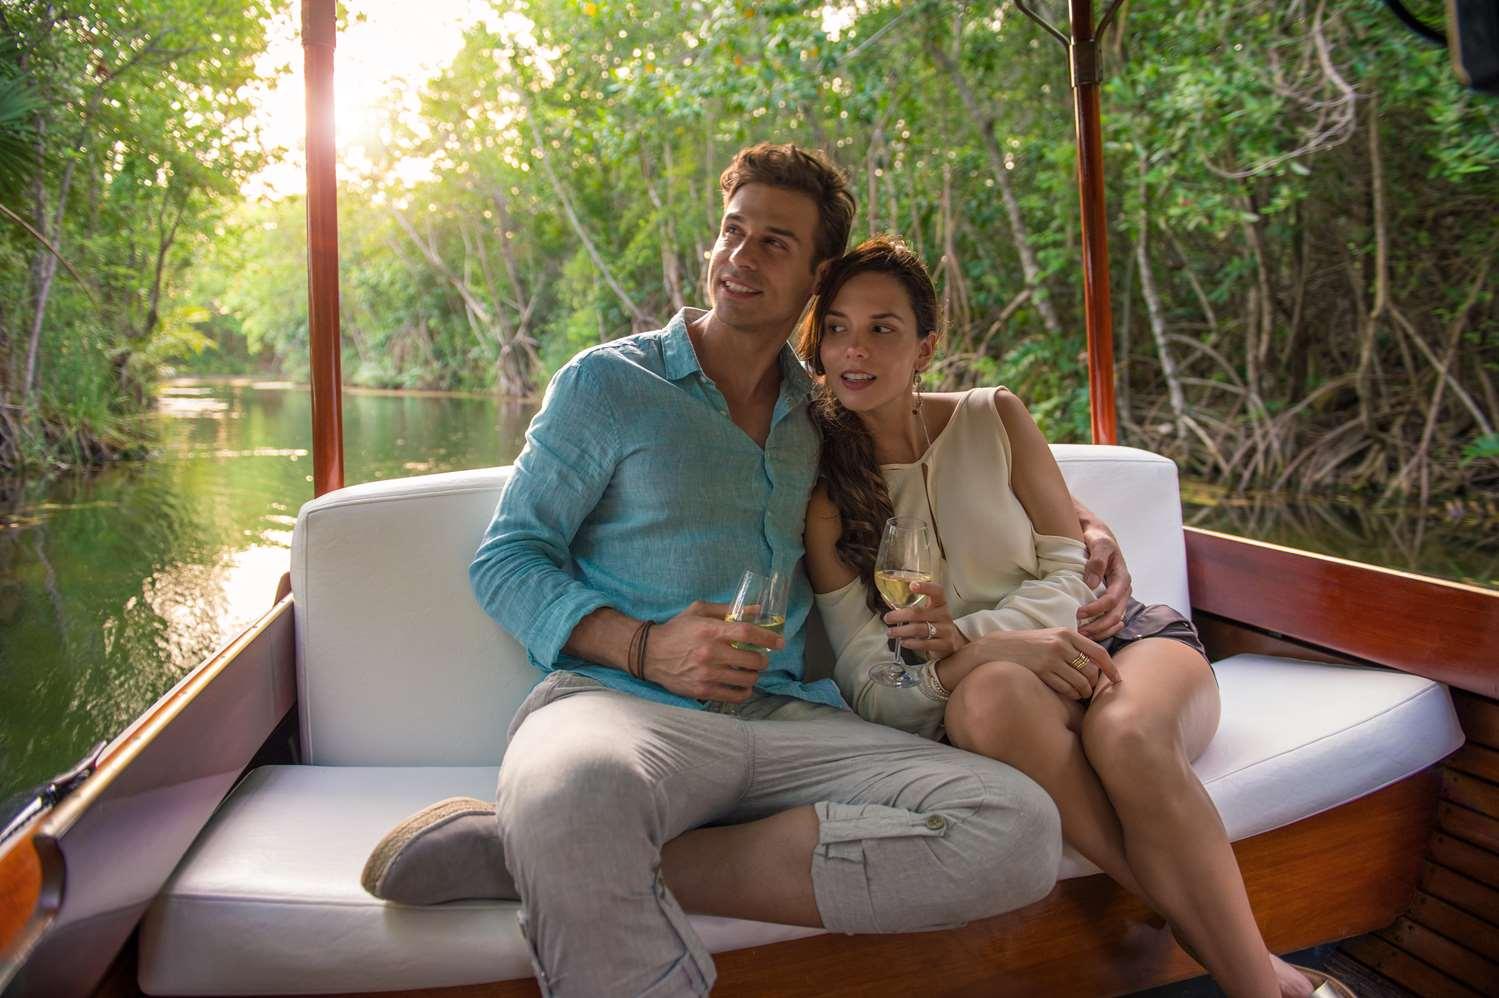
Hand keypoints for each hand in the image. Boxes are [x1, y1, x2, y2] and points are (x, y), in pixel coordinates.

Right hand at [641, 601, 781, 702]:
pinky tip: (743, 685)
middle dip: (763, 659)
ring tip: (751, 670)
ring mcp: (706, 674)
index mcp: (710, 630)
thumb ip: (728, 609)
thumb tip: (757, 610)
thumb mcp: (699, 611)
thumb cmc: (676, 629)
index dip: (768, 637)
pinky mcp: (702, 691)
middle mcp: (710, 653)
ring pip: (747, 679)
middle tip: (761, 657)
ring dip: (754, 675)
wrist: (649, 653)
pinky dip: (744, 691)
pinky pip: (734, 696)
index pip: (747, 633)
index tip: (779, 641)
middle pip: (752, 659)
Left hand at [883, 581, 967, 659]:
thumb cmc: (936, 623)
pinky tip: (903, 642)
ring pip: (919, 629)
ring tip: (891, 632)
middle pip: (919, 613)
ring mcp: (946, 630)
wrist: (954, 641)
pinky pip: (924, 644)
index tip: (912, 585)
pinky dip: (911, 643)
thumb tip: (892, 609)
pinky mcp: (945, 644)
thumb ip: (916, 608)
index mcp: (941, 603)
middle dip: (899, 616)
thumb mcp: (931, 612)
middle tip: (887, 618)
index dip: (925, 587)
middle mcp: (944, 615)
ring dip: (901, 631)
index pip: (936, 591)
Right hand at [965, 628, 1120, 699]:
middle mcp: (1061, 645)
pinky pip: (1066, 689)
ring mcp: (1051, 658)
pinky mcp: (1042, 671)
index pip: (1098, 652)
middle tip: (1089, 688)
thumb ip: (1073, 645)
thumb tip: (1098, 664)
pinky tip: (1067, 693)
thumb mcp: (1052, 637)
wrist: (998, 649)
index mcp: (1067, 633)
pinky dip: (1071, 694)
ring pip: (1080, 683)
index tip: (1118, 679)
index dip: (1111, 668)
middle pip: (1091, 671)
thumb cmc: (1029, 645)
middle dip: (1093, 683)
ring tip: (1079, 692)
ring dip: (1083, 692)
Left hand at [1077, 519, 1130, 640]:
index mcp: (1122, 578)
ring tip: (1082, 636)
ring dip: (1100, 631)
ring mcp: (1119, 597)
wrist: (1098, 536)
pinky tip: (1089, 633)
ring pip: (1114, 621)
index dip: (1096, 609)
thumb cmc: (1098, 538)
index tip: (1078, 613)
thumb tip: (1092, 584)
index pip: (1112, 600)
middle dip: (1098, 627)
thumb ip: (1097, 562)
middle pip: (1115, 616)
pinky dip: (1101, 628)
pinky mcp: (1111, 601)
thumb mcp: (1099, 544)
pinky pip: (1110, 619)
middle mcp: (1123, 591)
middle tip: (1079, 633)